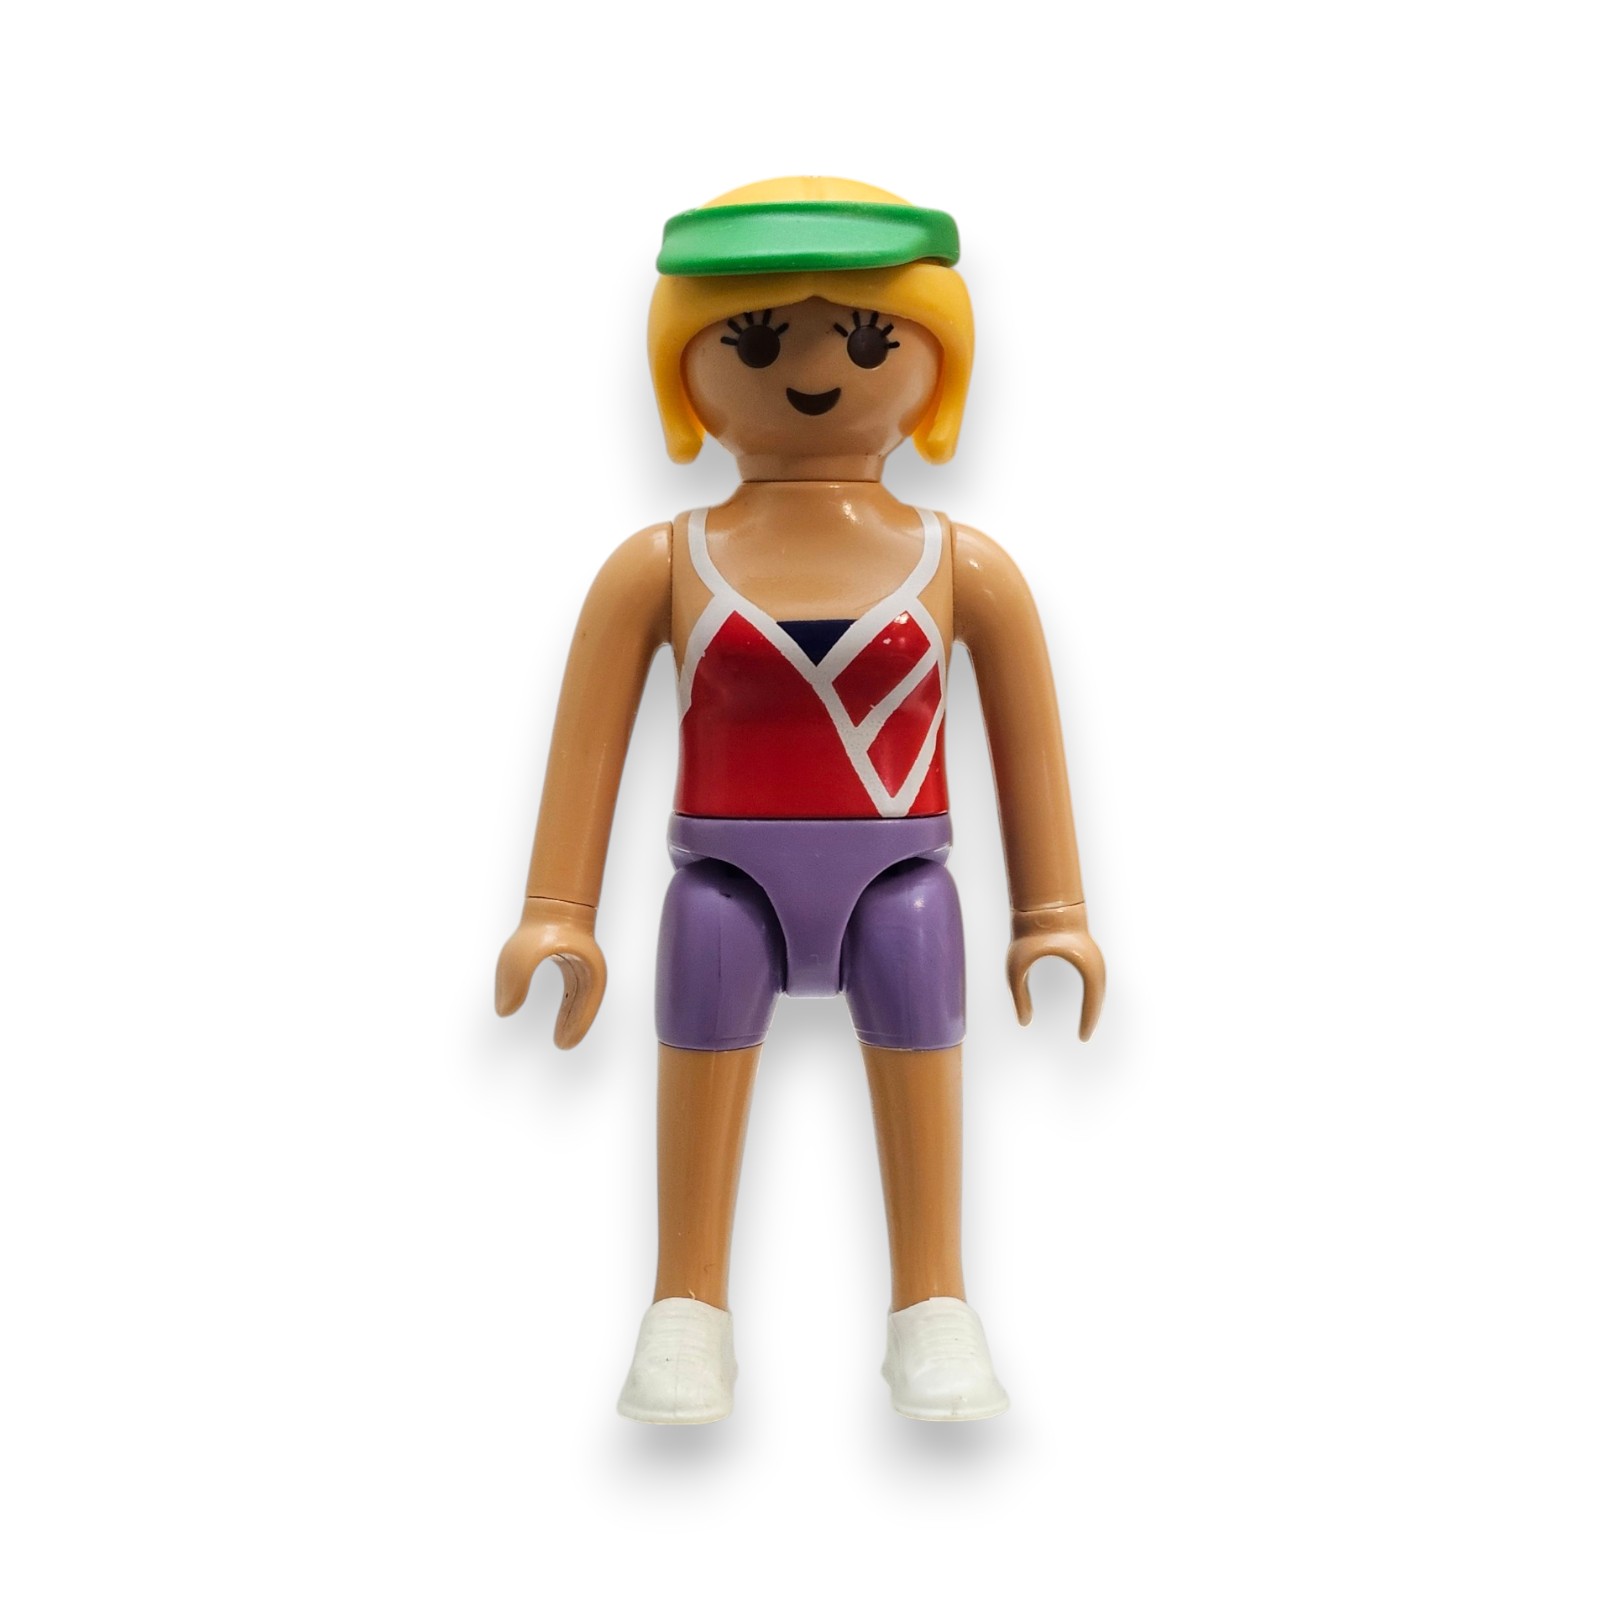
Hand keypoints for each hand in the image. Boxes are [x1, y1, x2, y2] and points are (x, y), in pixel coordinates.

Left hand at [494, 897, 606, 1049]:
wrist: (551, 904)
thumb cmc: (538, 928)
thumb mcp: (520, 956)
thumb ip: (513, 982)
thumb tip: (504, 1011)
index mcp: (585, 969)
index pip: (586, 1004)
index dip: (576, 1025)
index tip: (563, 1044)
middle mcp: (588, 969)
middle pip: (584, 1004)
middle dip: (574, 1025)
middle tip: (561, 1045)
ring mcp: (581, 966)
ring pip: (579, 1000)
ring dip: (571, 1017)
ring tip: (560, 1039)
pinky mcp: (571, 963)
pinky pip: (573, 992)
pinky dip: (568, 1007)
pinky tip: (561, 1020)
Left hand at [1005, 903, 1105, 1040]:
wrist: (1041, 904)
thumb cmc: (1027, 933)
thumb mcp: (1016, 967)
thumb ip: (1019, 996)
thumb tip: (1023, 1022)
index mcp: (1083, 961)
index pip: (1094, 999)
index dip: (1089, 1020)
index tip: (1083, 1038)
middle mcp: (1094, 960)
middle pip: (1100, 995)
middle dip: (1093, 1016)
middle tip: (1084, 1037)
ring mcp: (1093, 955)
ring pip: (1099, 988)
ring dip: (1094, 1005)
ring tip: (1085, 1025)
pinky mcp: (1087, 953)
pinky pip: (1094, 980)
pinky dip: (1092, 995)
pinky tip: (1086, 1005)